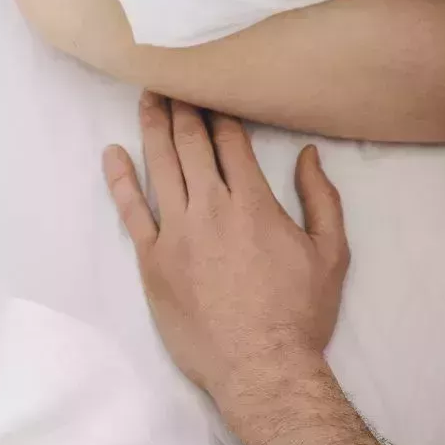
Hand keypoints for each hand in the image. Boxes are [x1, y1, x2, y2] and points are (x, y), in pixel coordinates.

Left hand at [104, 91, 349, 405]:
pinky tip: (113, 153)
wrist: (261, 369)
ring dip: (153, 127)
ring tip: (148, 96)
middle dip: (182, 106)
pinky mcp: (153, 262)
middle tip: (172, 76)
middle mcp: (211, 208)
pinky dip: (120, 180)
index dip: (220, 110)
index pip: (231, 140)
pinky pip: (131, 212)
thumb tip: (308, 155)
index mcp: (254, 203)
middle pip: (191, 144)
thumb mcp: (332, 254)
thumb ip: (322, 199)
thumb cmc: (299, 314)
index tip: (211, 86)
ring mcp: (176, 234)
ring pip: (160, 166)